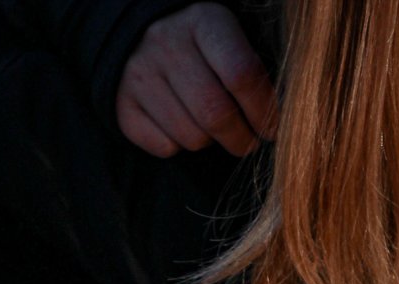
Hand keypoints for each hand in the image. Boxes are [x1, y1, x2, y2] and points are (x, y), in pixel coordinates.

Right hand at [116, 3, 276, 157]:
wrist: (138, 38)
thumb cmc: (198, 43)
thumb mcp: (226, 35)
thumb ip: (249, 68)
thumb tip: (274, 118)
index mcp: (203, 21)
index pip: (241, 74)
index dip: (263, 109)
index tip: (273, 128)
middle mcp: (167, 46)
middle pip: (215, 114)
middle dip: (240, 138)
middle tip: (249, 143)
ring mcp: (141, 78)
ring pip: (191, 137)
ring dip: (209, 141)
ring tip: (211, 128)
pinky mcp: (124, 108)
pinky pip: (165, 147)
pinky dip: (179, 145)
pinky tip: (182, 126)